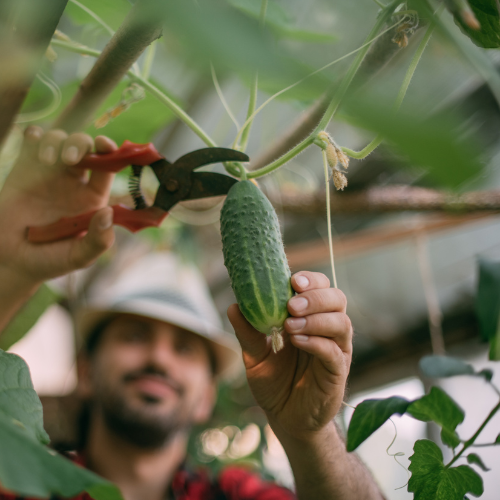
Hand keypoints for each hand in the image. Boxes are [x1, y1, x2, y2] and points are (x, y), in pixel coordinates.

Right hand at [0, 126, 116, 285]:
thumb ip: (98, 240)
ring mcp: (49, 173)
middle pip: (85, 148)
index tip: (106, 147)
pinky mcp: (25, 169)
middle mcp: (74, 181)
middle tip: (72, 158)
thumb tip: (108, 212)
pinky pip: (33, 142)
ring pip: (60, 140)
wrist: (12, 261)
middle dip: (82, 144)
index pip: (108, 168)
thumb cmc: (51, 260)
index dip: (111, 153)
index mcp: (93, 197)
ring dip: (56, 141)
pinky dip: (35, 135)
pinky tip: (34, 140)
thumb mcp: (79, 257)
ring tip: (48, 161)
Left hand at [227, 271, 351, 441]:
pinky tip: (297, 341)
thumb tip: (233, 306)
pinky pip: (334, 351)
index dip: (311, 280)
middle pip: (337, 298)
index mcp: (310, 317)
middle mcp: (327, 329)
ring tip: (290, 325)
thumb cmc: (274, 382)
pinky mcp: (337, 372)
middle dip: (315, 296)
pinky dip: (317, 342)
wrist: (286, 418)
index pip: (320, 287)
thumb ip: (248, 332)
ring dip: (316, 319)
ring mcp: (336, 350)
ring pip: (341, 323)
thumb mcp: (255, 356)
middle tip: (291, 304)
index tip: (293, 280)